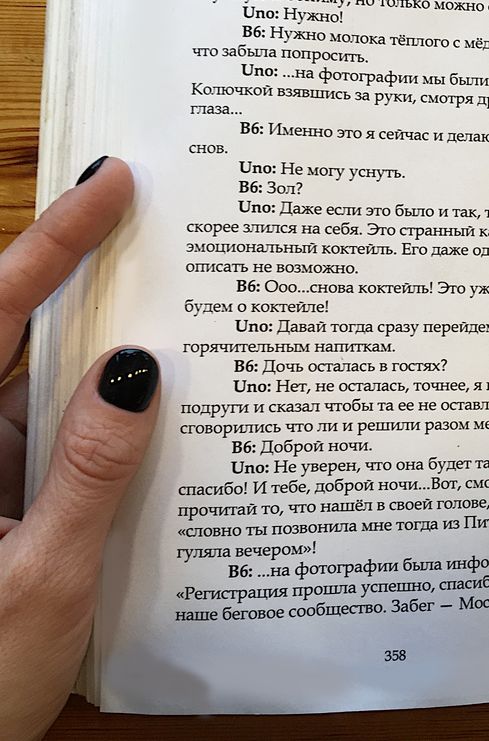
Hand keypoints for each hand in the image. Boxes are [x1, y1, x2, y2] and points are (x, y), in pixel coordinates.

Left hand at [0, 157, 160, 740]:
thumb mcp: (41, 580)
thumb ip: (86, 473)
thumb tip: (137, 373)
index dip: (50, 244)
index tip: (111, 185)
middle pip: (22, 339)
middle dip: (89, 281)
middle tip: (169, 231)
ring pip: (51, 391)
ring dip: (113, 361)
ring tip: (194, 315)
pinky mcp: (14, 500)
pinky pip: (67, 441)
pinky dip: (116, 423)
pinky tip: (175, 413)